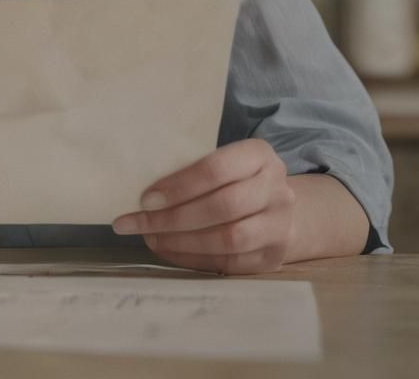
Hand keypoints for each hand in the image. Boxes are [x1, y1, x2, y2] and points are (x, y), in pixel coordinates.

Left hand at [111, 138, 295, 274]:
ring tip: (151, 238)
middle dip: (174, 218)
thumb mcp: (224, 159)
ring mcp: (279, 225)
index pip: (215, 169)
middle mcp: (277, 190)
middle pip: (221, 207)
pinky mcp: (274, 256)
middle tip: (139, 223)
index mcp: (259, 155)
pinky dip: (194, 259)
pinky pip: (230, 263)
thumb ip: (193, 168)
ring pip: (228, 239)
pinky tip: (170, 251)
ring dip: (182, 242)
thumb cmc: (235, 177)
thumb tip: (145, 193)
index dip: (178, 186)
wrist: (277, 206)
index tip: (145, 199)